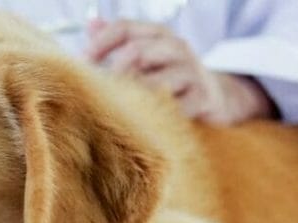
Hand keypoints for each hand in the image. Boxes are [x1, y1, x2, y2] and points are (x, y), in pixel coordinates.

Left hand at [85, 19, 276, 124]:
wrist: (216, 97)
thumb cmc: (168, 77)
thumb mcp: (147, 55)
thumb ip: (118, 42)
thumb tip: (89, 24)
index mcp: (158, 35)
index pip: (124, 28)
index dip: (99, 44)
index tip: (81, 63)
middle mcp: (176, 48)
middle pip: (136, 52)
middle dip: (113, 74)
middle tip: (100, 94)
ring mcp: (191, 72)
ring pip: (154, 82)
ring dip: (132, 98)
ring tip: (118, 110)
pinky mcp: (202, 99)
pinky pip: (173, 108)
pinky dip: (154, 116)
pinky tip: (142, 124)